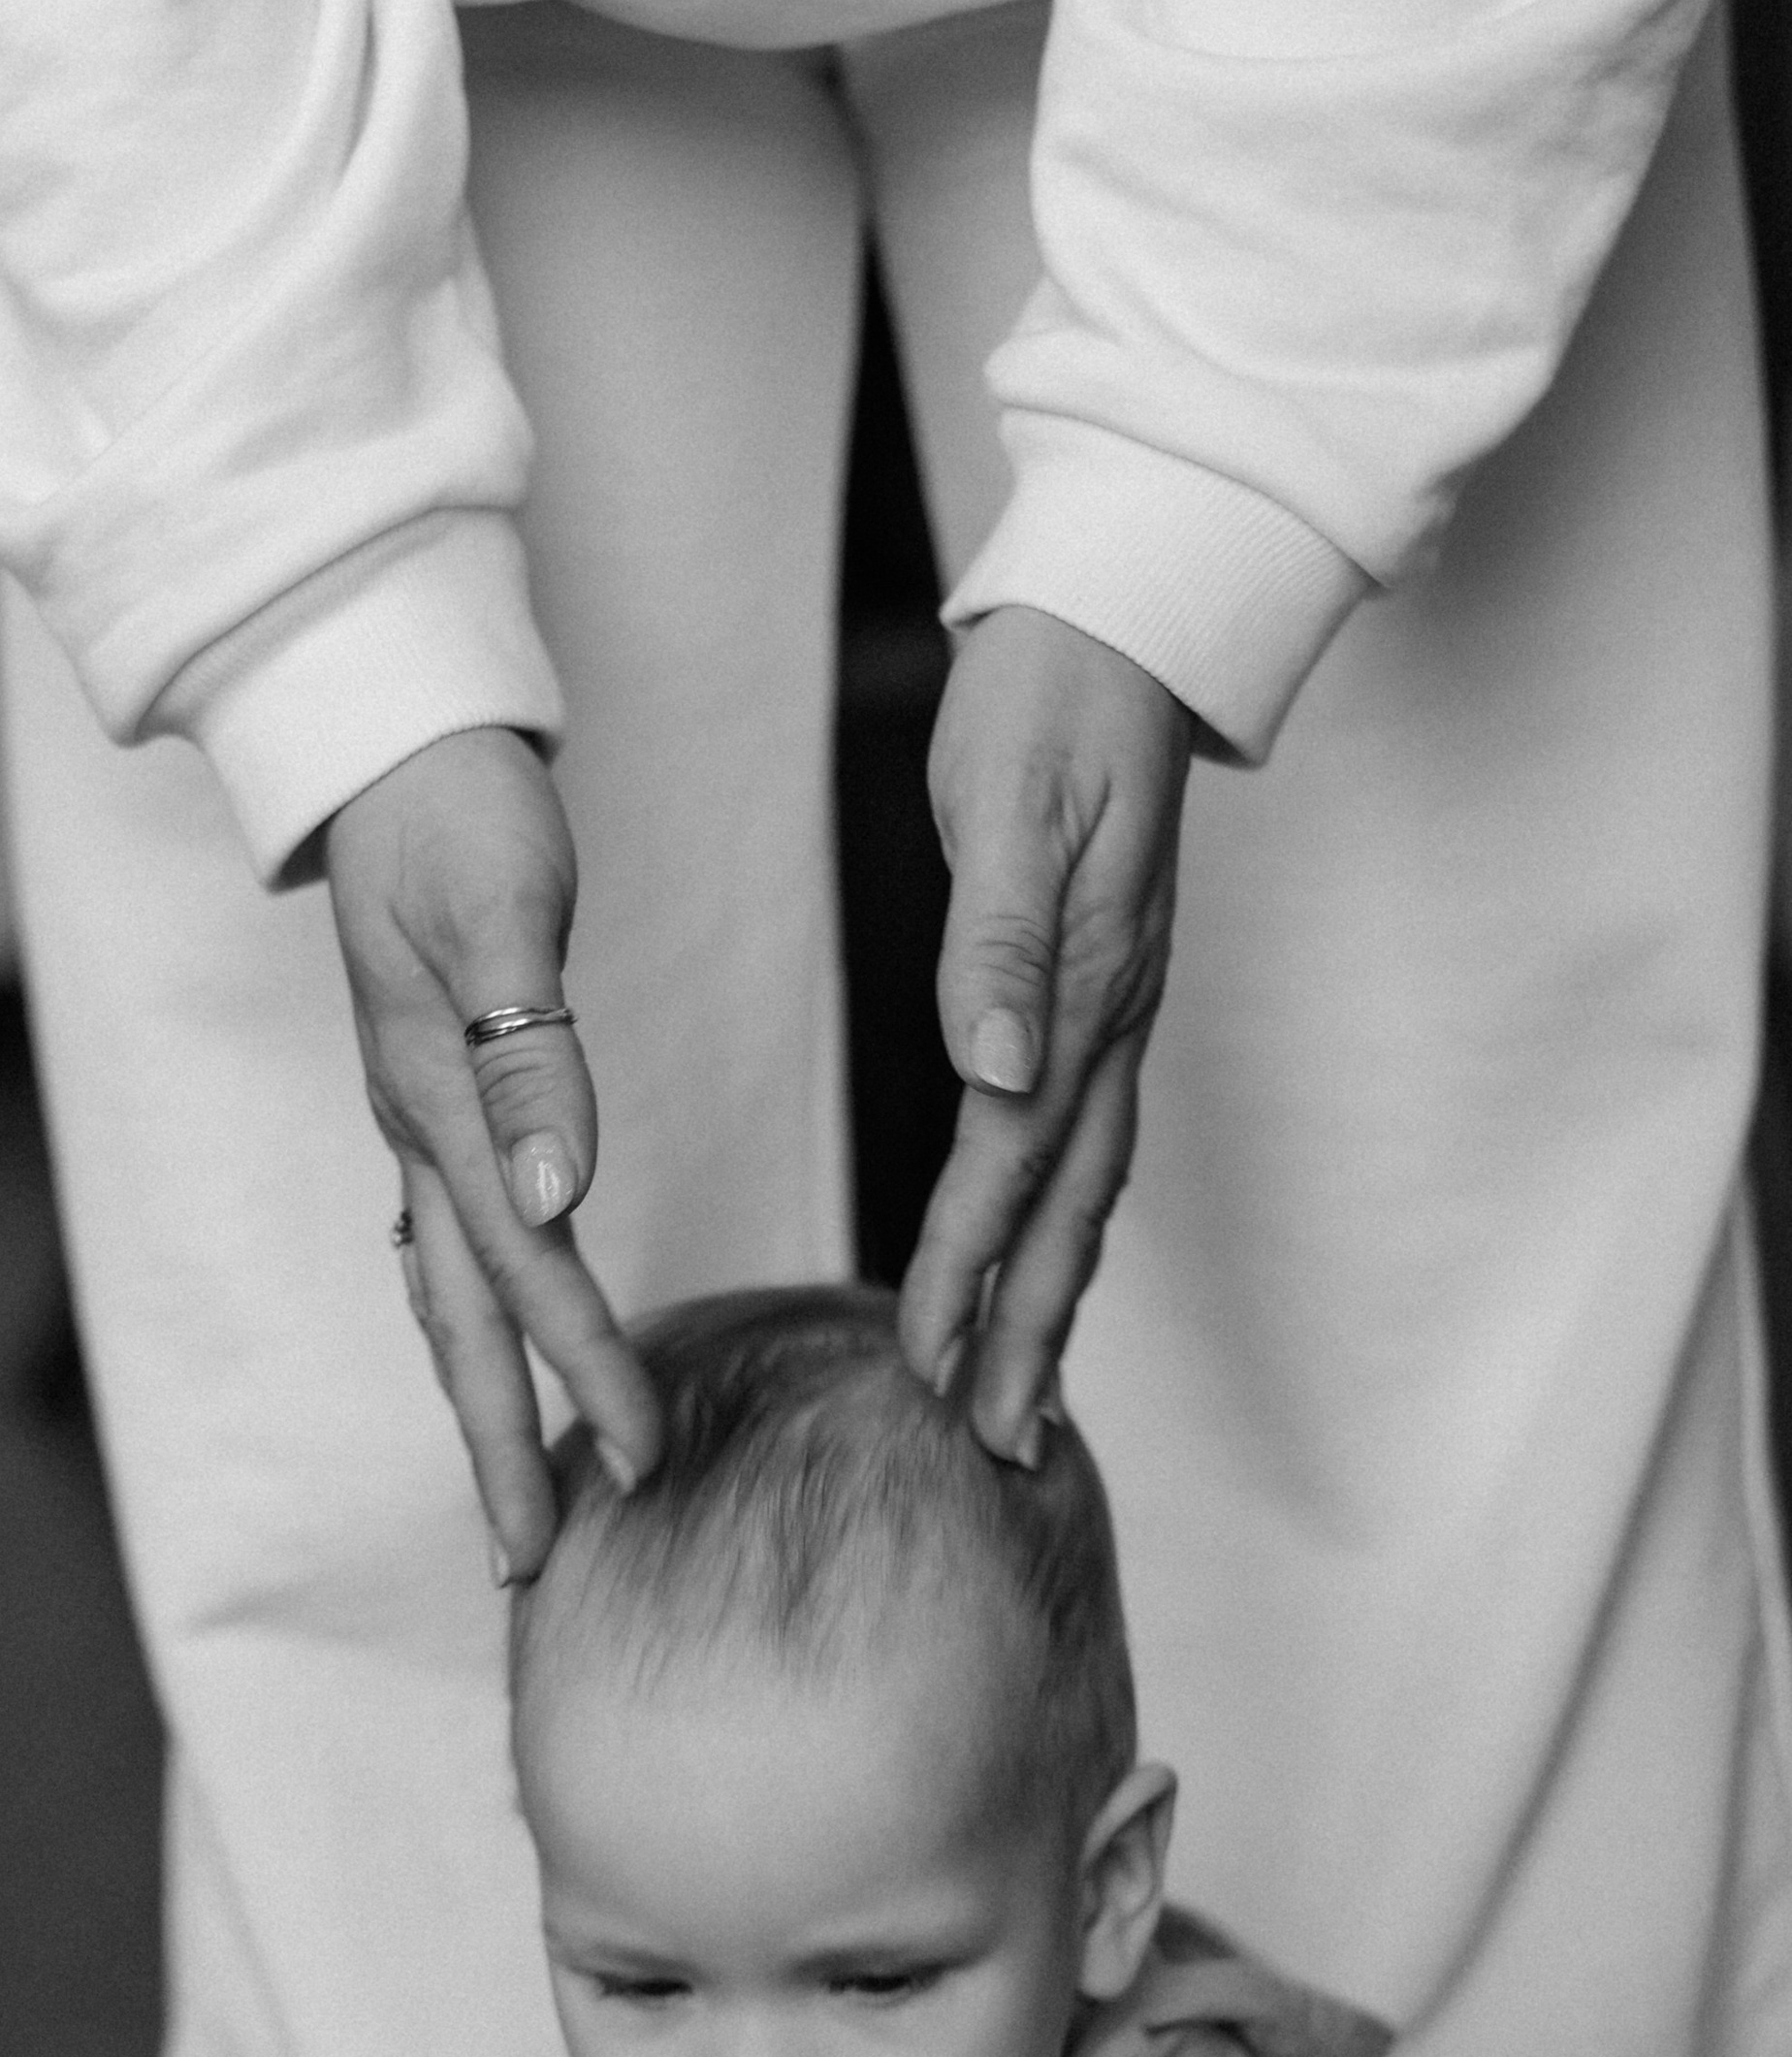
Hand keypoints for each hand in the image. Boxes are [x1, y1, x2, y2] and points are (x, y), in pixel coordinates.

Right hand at [326, 727, 661, 1577]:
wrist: (381, 733)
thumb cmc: (456, 807)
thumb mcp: (500, 907)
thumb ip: (527, 1050)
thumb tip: (555, 1194)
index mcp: (438, 1096)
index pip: (524, 1267)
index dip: (583, 1369)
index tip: (641, 1462)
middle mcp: (416, 1127)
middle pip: (461, 1322)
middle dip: (501, 1446)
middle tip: (537, 1570)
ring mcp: (412, 1119)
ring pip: (447, 1295)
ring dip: (481, 1402)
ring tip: (515, 1503)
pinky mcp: (427, 1097)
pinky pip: (449, 1245)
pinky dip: (475, 1320)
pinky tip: (494, 1354)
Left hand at [898, 609, 1190, 1460]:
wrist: (1127, 611)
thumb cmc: (1048, 696)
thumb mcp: (1007, 802)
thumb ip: (999, 942)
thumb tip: (998, 1074)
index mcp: (1078, 979)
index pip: (1012, 1157)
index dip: (970, 1268)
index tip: (928, 1364)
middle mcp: (1111, 1009)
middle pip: (1070, 1204)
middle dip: (1031, 1330)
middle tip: (992, 1445)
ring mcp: (1119, 1001)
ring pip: (1089, 1181)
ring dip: (1055, 1295)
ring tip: (1020, 1397)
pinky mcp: (1105, 980)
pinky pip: (1091, 1132)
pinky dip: (1066, 1216)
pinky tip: (1043, 1258)